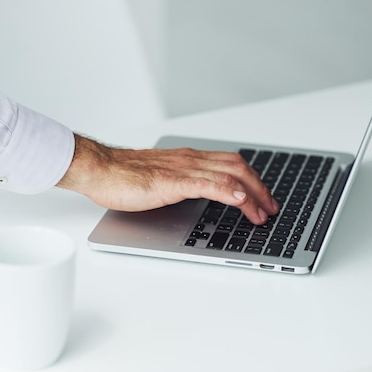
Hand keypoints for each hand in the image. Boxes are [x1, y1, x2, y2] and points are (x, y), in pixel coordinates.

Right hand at [56, 134, 279, 224]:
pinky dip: (229, 192)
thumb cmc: (122, 176)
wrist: (100, 169)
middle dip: (260, 188)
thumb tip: (196, 196)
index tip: (262, 197)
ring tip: (262, 212)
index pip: (231, 163)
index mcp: (188, 159)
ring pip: (229, 175)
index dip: (252, 179)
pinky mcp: (172, 182)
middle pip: (238, 166)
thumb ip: (180, 183)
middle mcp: (190, 160)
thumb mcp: (160, 179)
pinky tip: (240, 202)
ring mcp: (182, 169)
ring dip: (252, 195)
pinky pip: (208, 184)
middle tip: (271, 208)